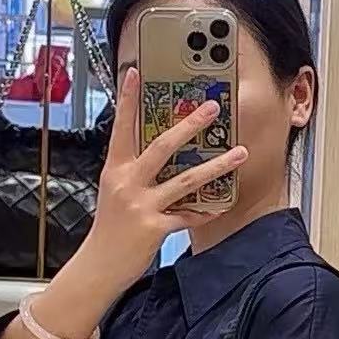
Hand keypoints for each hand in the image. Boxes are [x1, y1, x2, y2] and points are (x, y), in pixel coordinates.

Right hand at [82, 66, 247, 290]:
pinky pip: (188, 215)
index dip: (127, 100)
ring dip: (216, 165)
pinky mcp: (155, 228)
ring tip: (239, 153)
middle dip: (189, 125)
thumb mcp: (115, 193)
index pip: (122, 128)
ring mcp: (141, 205)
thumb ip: (134, 173)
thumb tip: (159, 154)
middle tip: (211, 108)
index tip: (134, 73)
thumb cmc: (111, 229)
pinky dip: (206, 210)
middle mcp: (127, 183)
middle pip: (161, 146)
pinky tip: (221, 205)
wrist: (99, 265)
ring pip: (186, 180)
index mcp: (115, 170)